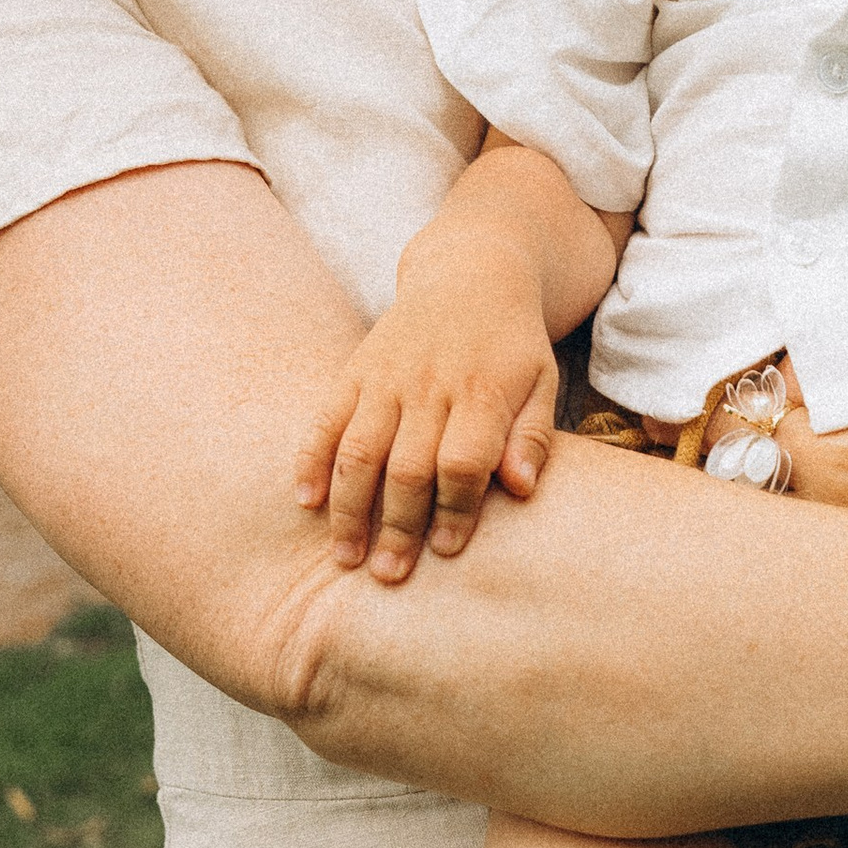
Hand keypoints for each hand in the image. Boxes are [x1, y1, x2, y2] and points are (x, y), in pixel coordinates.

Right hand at [296, 251, 558, 582]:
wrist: (470, 272)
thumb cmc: (511, 344)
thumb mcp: (542, 382)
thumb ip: (533, 436)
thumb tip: (522, 489)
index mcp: (482, 392)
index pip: (463, 461)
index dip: (454, 509)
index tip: (448, 550)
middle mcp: (431, 385)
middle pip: (408, 465)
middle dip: (397, 525)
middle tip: (389, 575)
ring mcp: (387, 377)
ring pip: (360, 449)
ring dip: (349, 508)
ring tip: (346, 557)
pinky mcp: (355, 369)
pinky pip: (325, 419)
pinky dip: (311, 460)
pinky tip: (306, 502)